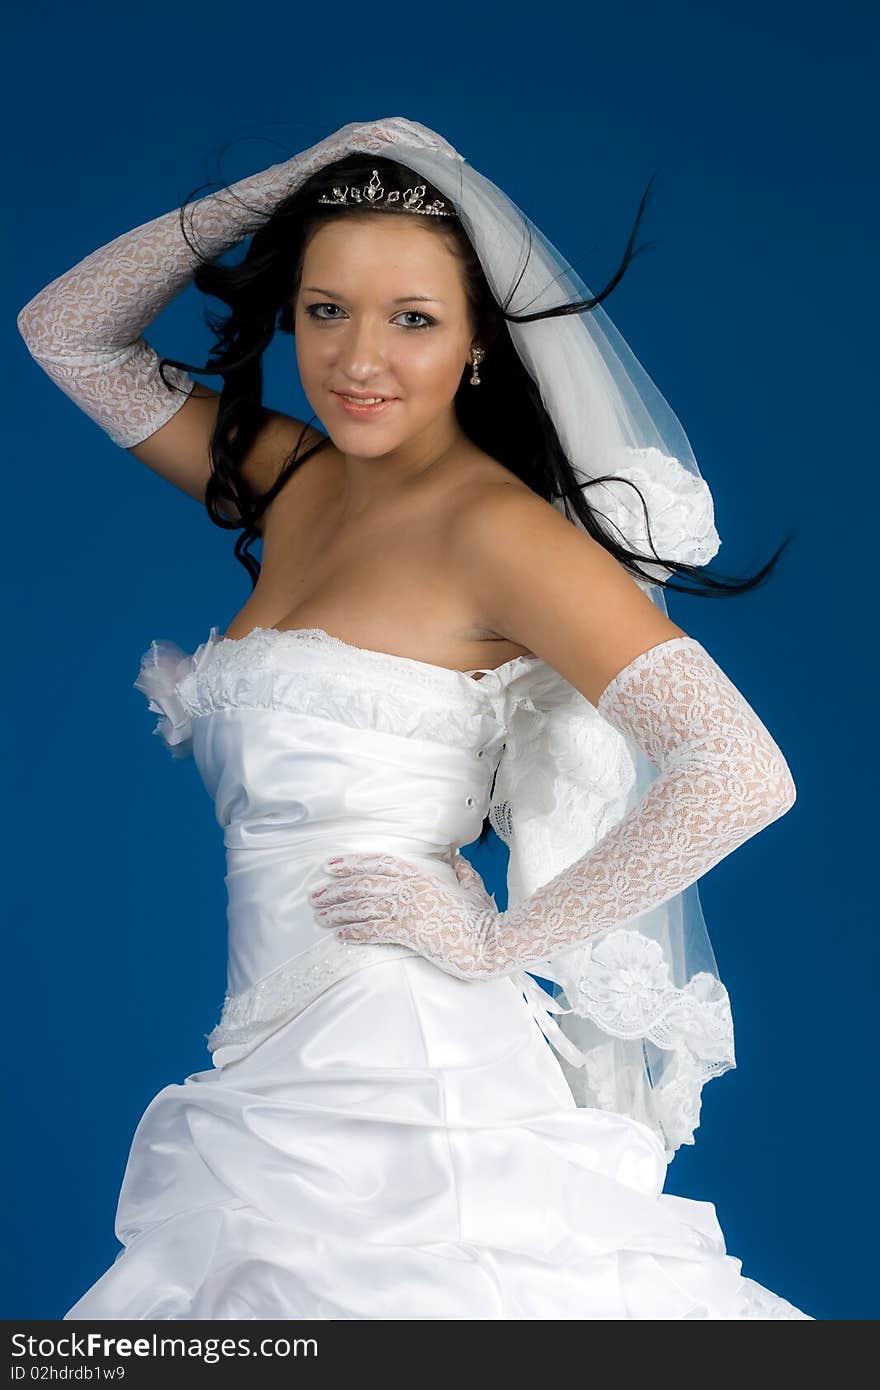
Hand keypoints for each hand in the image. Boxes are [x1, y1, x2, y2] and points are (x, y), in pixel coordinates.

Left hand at [309, 852, 498, 979]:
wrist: (491, 942)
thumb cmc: (484, 917)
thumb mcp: (474, 888)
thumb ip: (463, 872)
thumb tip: (458, 860)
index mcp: (423, 874)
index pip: (379, 863)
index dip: (352, 862)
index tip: (330, 866)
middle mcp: (411, 888)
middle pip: (363, 884)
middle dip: (335, 889)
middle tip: (315, 894)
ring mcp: (408, 909)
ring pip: (363, 906)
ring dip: (337, 910)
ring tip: (319, 915)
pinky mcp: (409, 932)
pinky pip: (373, 930)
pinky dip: (353, 931)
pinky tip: (338, 934)